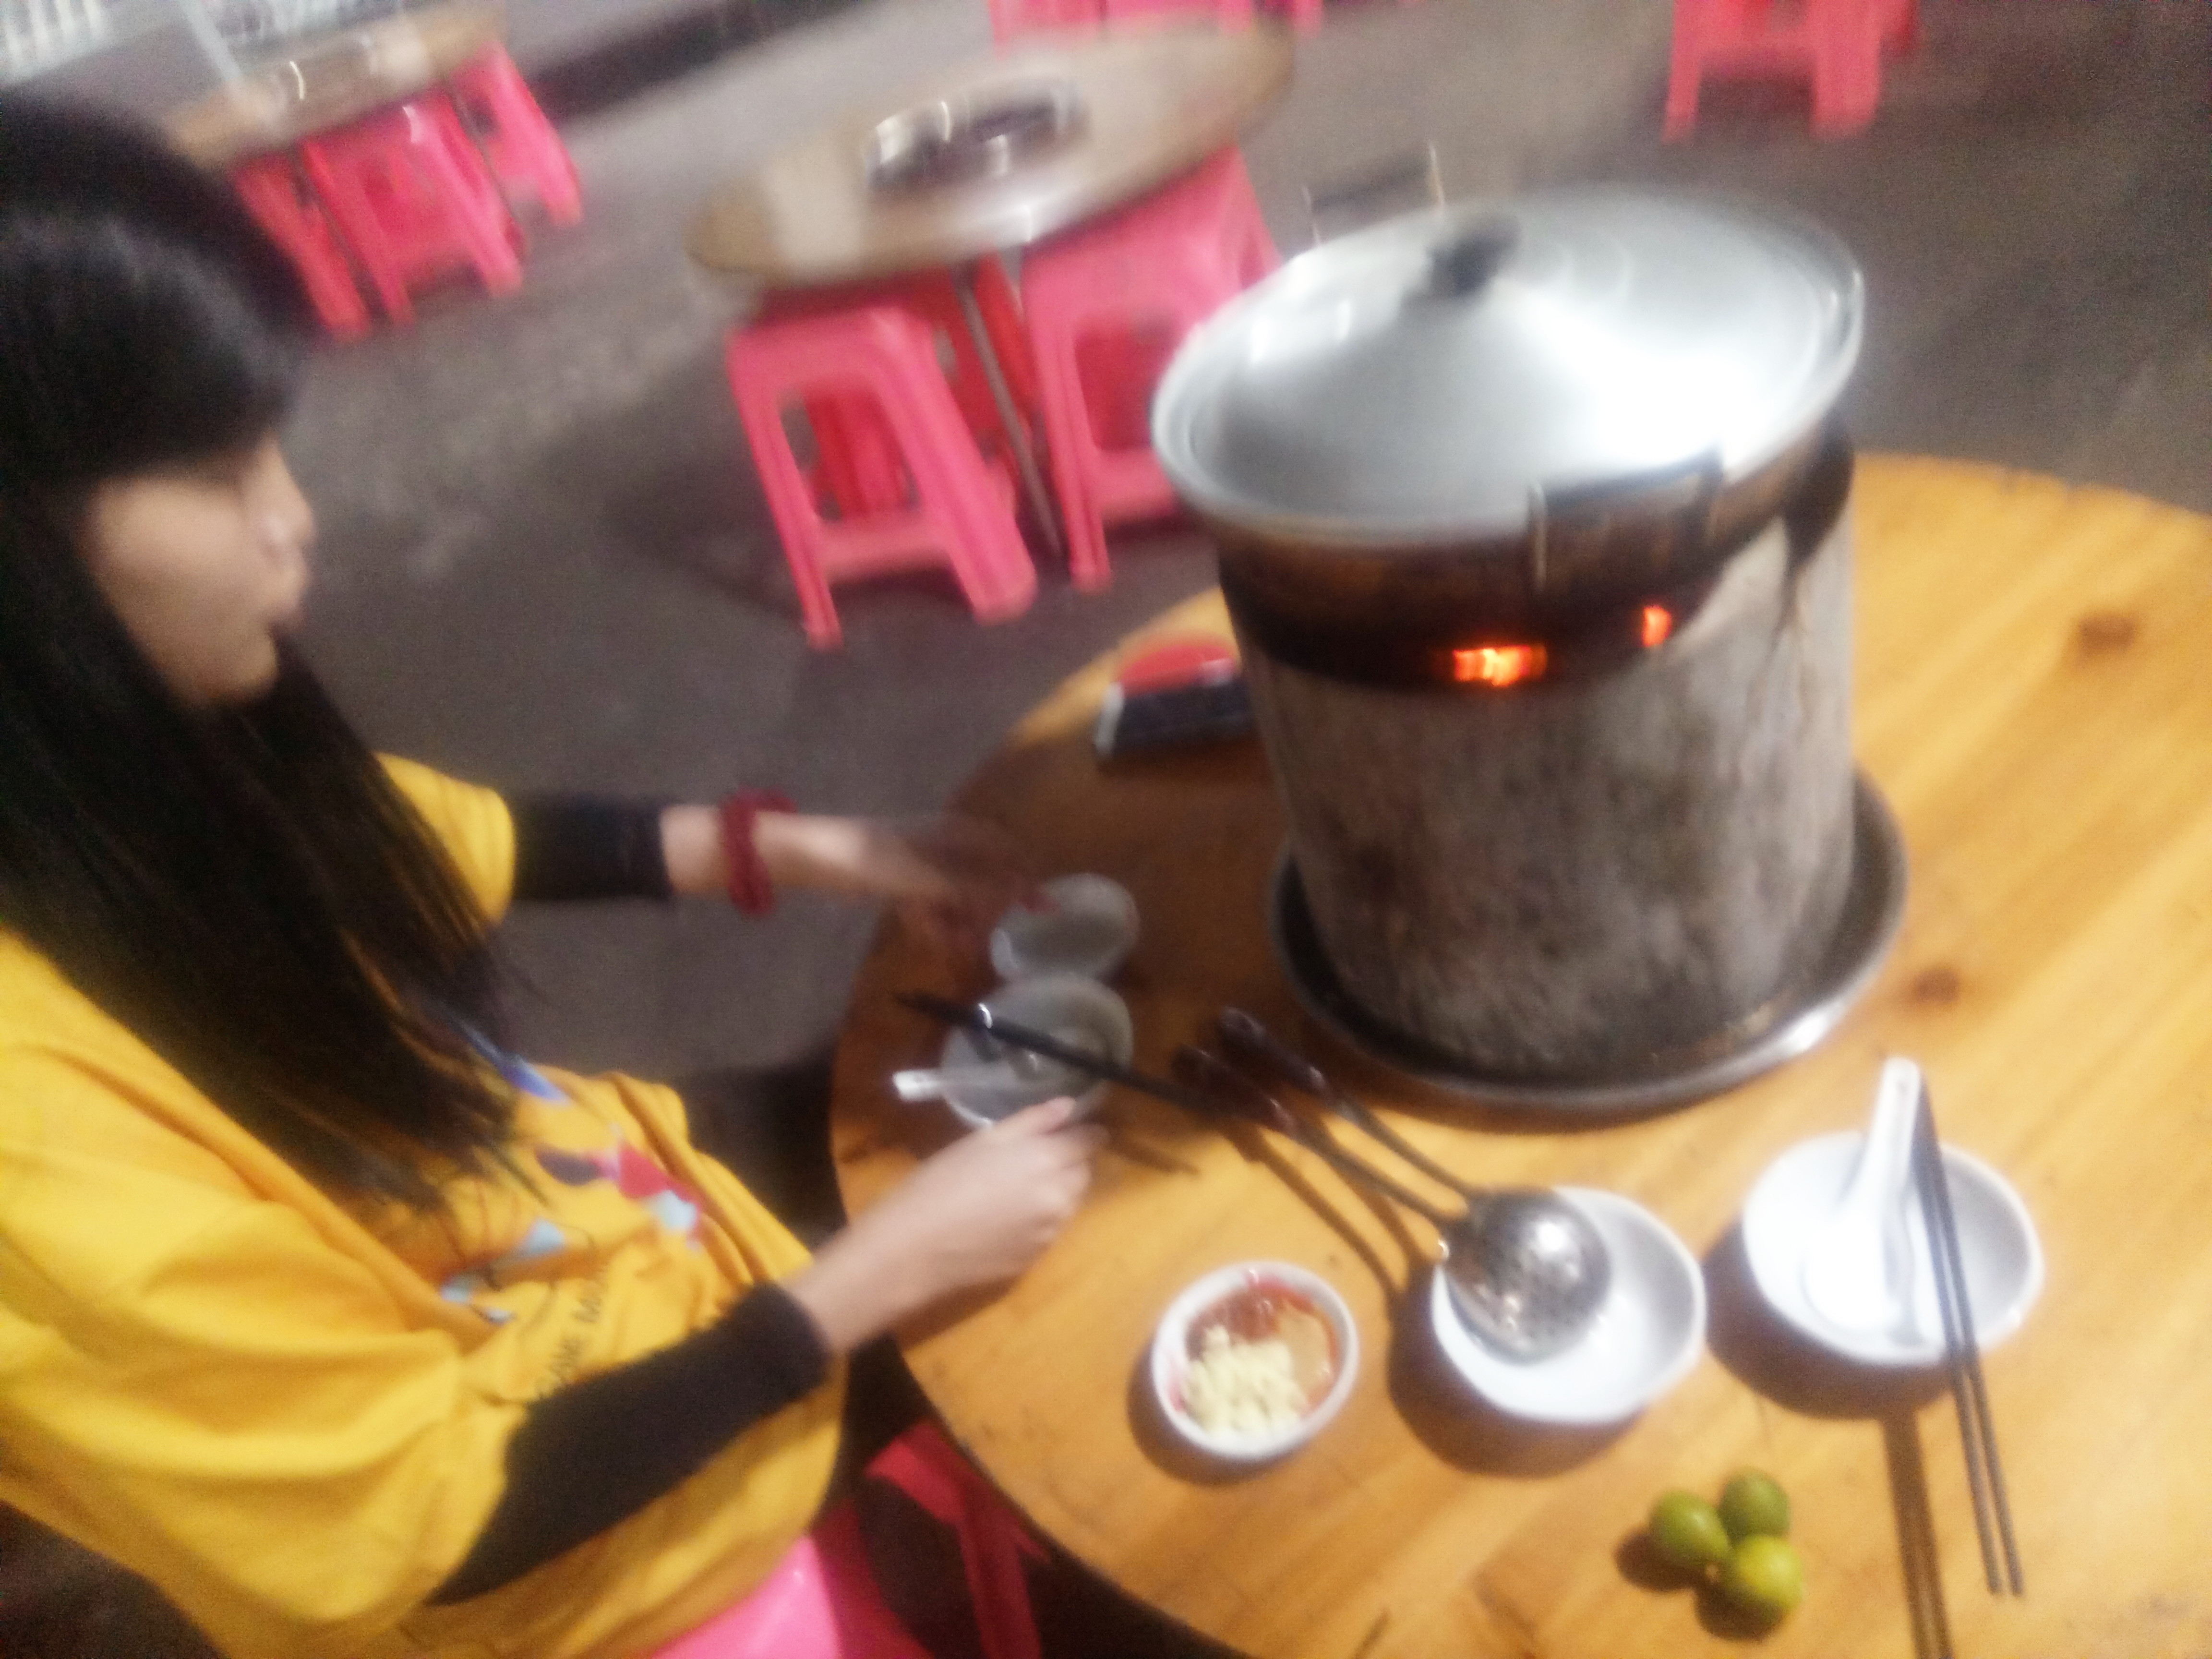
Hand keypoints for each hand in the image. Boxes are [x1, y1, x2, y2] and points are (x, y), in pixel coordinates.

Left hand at [756, 813, 1039, 950]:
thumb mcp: (931, 878)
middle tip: (989, 940)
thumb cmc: (873, 861)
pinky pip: (929, 901)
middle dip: (988, 909)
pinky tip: (932, 939)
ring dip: (959, 921)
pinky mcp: (900, 877)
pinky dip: (933, 920)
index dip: (1026, 880)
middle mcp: (945, 843)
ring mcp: (922, 861)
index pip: (1008, 853)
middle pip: (982, 877)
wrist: (812, 856)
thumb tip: (1024, 889)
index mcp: (958, 833)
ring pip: (955, 893)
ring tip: (960, 950)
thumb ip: (977, 885)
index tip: (1042, 912)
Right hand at [782, 1098, 1104, 1354]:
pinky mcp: (1037, 1258)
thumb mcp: (982, 1140)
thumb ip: (1032, 1121)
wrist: (914, 1249)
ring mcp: (1051, 1232)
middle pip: (1083, 1173)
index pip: (1088, 1141)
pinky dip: (1040, 1219)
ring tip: (1017, 1189)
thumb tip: (1069, 1105)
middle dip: (1070, 1163)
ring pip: (1069, 1203)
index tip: (1077, 1129)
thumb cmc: (940, 1182)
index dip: (1085, 1133)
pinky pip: (1051, 1230)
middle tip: (1036, 1159)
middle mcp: (1059, 1197)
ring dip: (1057, 1192)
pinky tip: (1006, 1218)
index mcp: (1046, 1160)